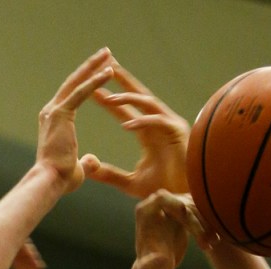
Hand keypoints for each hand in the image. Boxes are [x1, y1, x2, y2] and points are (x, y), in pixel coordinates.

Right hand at [36, 48, 117, 194]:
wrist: (49, 183)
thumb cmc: (60, 181)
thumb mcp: (77, 169)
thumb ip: (86, 162)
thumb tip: (93, 161)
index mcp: (53, 123)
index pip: (71, 96)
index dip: (86, 82)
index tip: (99, 72)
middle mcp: (50, 112)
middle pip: (73, 83)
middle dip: (90, 67)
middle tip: (105, 53)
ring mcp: (54, 111)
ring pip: (77, 82)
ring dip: (94, 67)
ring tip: (109, 54)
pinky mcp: (61, 113)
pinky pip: (82, 92)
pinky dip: (96, 81)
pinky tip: (109, 72)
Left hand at [83, 59, 190, 197]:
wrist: (182, 199)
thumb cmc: (161, 189)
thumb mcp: (129, 183)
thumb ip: (109, 174)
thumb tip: (88, 168)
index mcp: (149, 132)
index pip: (126, 111)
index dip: (110, 100)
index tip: (93, 91)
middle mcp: (160, 123)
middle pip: (138, 96)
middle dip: (122, 81)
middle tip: (105, 67)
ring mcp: (170, 125)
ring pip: (148, 104)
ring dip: (128, 99)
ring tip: (108, 98)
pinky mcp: (178, 133)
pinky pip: (158, 122)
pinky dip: (142, 122)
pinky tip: (126, 125)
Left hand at [133, 191, 214, 268]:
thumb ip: (150, 266)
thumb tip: (162, 259)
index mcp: (144, 212)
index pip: (161, 198)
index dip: (175, 203)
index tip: (186, 213)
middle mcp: (159, 205)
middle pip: (182, 203)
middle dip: (195, 221)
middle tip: (205, 242)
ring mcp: (174, 205)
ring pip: (197, 207)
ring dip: (207, 224)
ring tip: (211, 244)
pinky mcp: (186, 209)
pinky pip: (202, 211)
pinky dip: (210, 224)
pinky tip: (214, 240)